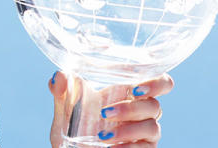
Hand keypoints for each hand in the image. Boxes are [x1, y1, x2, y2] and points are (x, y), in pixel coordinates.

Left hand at [49, 71, 172, 147]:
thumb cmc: (74, 128)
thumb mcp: (64, 110)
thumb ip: (62, 92)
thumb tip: (59, 76)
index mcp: (128, 94)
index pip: (158, 82)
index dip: (157, 82)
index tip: (135, 88)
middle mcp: (141, 113)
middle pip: (155, 105)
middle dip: (131, 108)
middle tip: (105, 112)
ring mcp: (144, 134)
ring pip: (152, 127)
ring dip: (126, 130)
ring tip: (101, 136)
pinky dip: (127, 147)